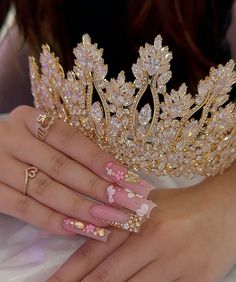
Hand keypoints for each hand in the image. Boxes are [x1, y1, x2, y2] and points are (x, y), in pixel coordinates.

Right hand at [0, 106, 155, 240]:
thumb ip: (69, 150)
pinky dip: (51, 220)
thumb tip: (113, 172)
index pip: (71, 139)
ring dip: (79, 208)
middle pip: (61, 166)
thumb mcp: (41, 136)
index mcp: (30, 119)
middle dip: (97, 188)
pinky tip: (76, 228)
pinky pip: (23, 208)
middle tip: (126, 205)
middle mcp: (13, 138)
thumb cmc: (23, 143)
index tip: (127, 179)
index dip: (99, 160)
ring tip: (107, 221)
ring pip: (44, 189)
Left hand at [48, 167, 235, 280]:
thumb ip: (120, 220)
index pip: (95, 250)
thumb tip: (89, 237)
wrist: (223, 208)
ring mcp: (176, 264)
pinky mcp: (197, 280)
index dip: (70, 272)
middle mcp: (155, 241)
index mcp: (139, 219)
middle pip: (109, 276)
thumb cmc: (181, 205)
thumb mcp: (146, 204)